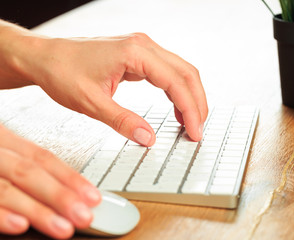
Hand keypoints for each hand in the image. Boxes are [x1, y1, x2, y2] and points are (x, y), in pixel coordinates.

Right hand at [0, 124, 100, 238]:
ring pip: (8, 188)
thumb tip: (70, 191)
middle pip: (30, 172)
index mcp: (5, 141)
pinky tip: (21, 225)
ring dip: (39, 211)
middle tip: (86, 216)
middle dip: (60, 195)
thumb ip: (29, 168)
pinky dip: (2, 215)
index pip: (43, 157)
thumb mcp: (3, 155)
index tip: (94, 196)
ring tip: (63, 228)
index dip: (70, 178)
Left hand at [6, 32, 207, 146]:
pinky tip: (176, 109)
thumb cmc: (62, 72)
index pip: (176, 82)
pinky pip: (167, 73)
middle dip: (197, 103)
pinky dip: (176, 92)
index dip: (190, 109)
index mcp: (135, 52)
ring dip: (189, 97)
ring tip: (190, 123)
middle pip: (186, 73)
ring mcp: (142, 48)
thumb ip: (122, 121)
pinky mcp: (138, 56)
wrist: (44, 57)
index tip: (194, 131)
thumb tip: (147, 138)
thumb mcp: (91, 102)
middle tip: (198, 130)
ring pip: (180, 72)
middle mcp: (143, 45)